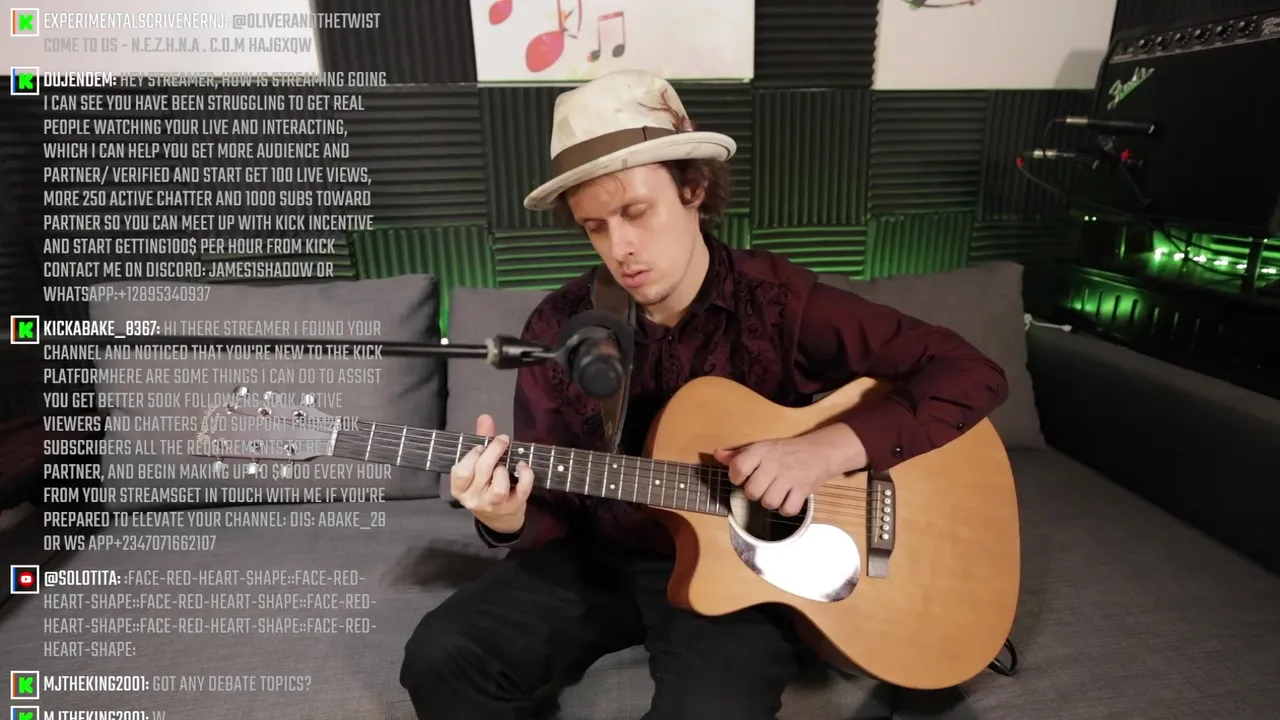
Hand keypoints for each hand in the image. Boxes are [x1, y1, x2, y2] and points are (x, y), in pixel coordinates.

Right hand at [450, 414, 534, 534]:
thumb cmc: (486, 486)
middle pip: (482, 471)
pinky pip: (521, 490)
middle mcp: (473, 499)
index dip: (472, 455)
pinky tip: (524, 466)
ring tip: (506, 465)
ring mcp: (493, 505)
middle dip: (494, 451)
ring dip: (504, 469)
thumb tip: (485, 417)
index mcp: (460, 488)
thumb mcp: (478, 466)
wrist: (500, 518)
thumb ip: (481, 440)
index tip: (482, 445)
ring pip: (499, 486)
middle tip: (502, 440)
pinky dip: (526, 475)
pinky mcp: (513, 507)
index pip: (460, 471)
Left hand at [712, 425, 864, 516]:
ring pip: (769, 503)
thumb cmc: (785, 451)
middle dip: (754, 493)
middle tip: (762, 486)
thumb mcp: (762, 447)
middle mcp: (775, 463)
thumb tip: (717, 455)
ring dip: (770, 501)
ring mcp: (790, 477)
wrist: (820, 451)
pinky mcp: (804, 490)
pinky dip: (786, 509)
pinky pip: (788, 510)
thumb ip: (738, 454)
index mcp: (762, 451)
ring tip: (775, 492)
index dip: (736, 477)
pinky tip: (787, 500)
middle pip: (752, 491)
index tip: (743, 477)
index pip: (738, 467)